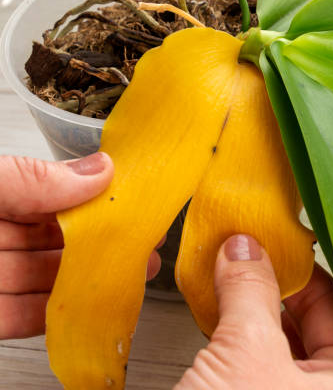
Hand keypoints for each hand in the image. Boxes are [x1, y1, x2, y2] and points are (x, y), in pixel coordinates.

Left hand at [0, 153, 160, 338]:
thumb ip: (36, 178)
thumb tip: (101, 169)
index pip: (58, 195)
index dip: (99, 200)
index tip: (137, 204)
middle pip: (62, 240)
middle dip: (106, 244)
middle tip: (146, 245)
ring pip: (53, 279)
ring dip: (94, 280)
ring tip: (133, 277)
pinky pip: (31, 317)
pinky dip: (65, 316)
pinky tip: (92, 309)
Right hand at [175, 234, 332, 389]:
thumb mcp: (246, 353)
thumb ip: (248, 293)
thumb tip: (243, 250)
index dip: (305, 269)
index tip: (278, 245)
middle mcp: (331, 389)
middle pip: (311, 320)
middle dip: (277, 286)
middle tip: (253, 256)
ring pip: (282, 340)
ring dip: (254, 309)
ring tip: (233, 277)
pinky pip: (259, 359)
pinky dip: (239, 335)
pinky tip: (222, 314)